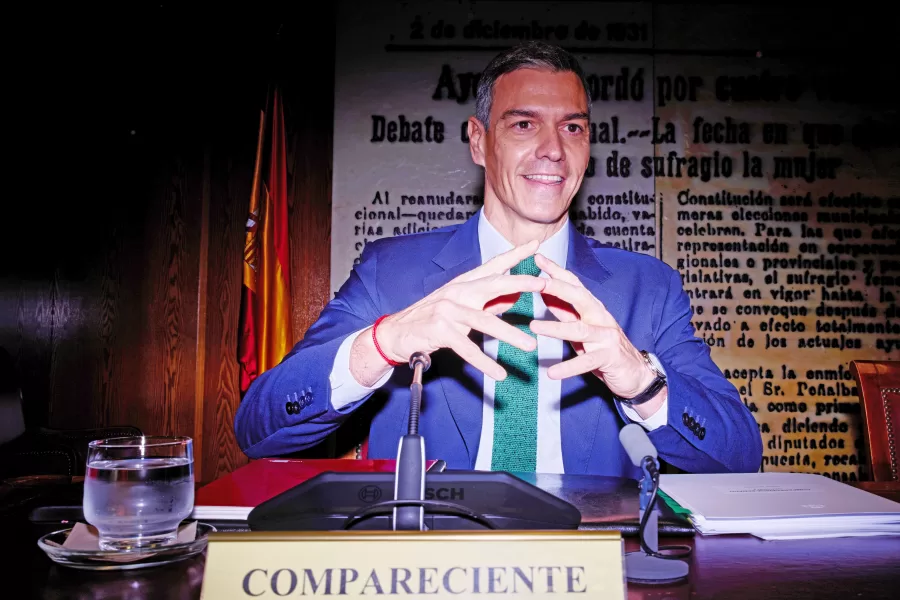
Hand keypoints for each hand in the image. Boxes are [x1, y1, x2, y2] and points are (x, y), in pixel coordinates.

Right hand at [372, 240, 546, 380]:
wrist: (394, 333)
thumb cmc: (430, 319)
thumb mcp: (459, 306)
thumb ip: (486, 302)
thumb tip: (513, 297)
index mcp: (463, 284)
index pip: (492, 266)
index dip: (514, 255)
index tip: (535, 245)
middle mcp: (456, 292)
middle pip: (492, 284)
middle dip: (519, 283)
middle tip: (543, 284)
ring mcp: (447, 310)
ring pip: (484, 321)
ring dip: (509, 334)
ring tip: (530, 345)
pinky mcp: (439, 331)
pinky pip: (466, 348)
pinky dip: (484, 362)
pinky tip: (499, 373)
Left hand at [528, 253, 658, 400]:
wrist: (636, 374)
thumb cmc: (606, 350)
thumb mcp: (583, 330)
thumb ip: (566, 314)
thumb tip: (546, 295)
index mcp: (593, 310)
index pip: (574, 285)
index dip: (557, 271)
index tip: (538, 258)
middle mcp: (601, 319)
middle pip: (580, 298)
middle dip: (558, 288)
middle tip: (537, 282)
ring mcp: (606, 337)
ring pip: (580, 329)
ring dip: (556, 328)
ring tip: (534, 327)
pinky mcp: (610, 358)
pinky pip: (586, 362)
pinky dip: (568, 368)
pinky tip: (552, 372)